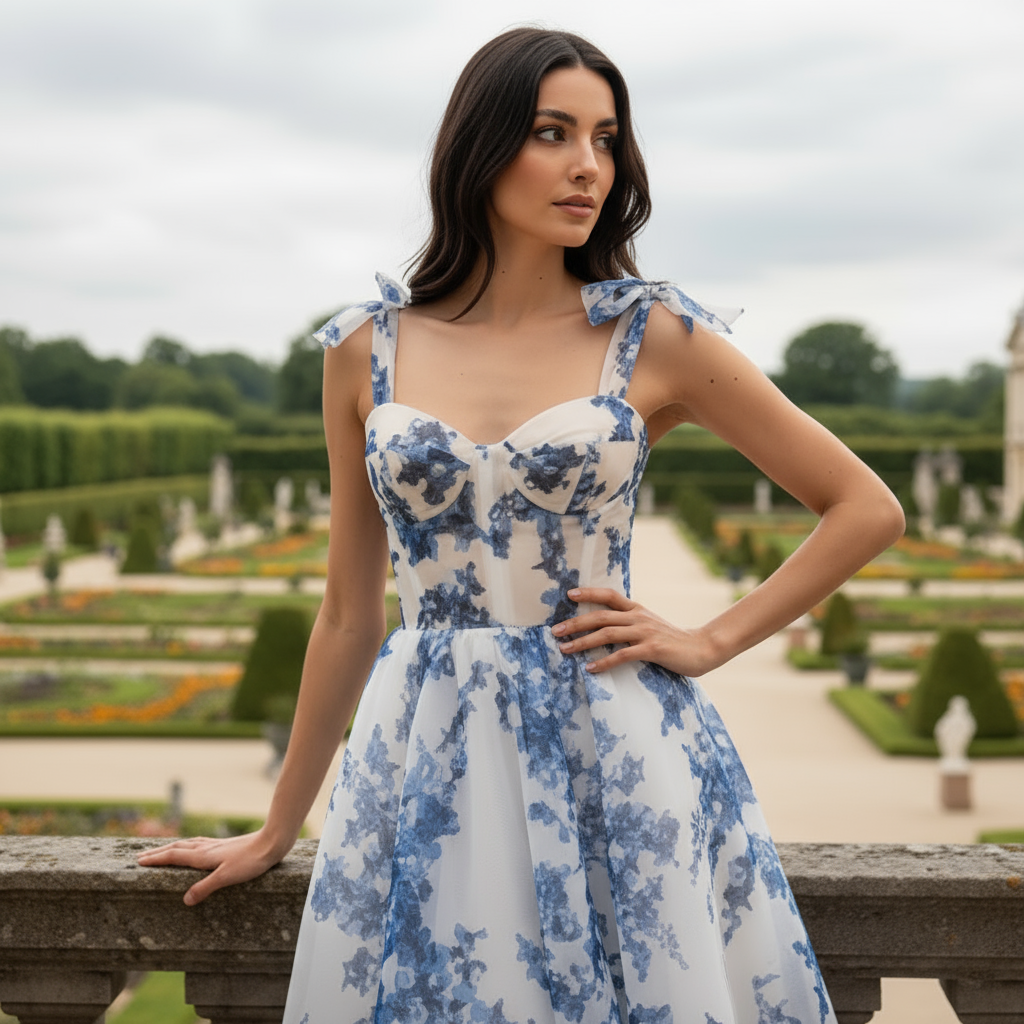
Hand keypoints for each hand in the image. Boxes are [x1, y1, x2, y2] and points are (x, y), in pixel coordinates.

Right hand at [136, 827, 287, 905]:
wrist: (271, 842)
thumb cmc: (250, 861)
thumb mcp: (226, 877)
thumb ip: (205, 887)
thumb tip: (184, 900)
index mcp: (203, 856)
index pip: (173, 856)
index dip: (156, 859)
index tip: (139, 861)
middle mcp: (206, 849)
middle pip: (177, 848)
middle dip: (158, 853)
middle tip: (141, 857)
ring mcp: (215, 846)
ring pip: (187, 845)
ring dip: (172, 848)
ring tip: (162, 851)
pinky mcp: (225, 846)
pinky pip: (199, 844)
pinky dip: (188, 845)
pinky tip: (194, 847)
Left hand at [552, 587, 721, 676]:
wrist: (701, 648)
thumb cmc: (672, 640)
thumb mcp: (649, 624)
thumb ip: (629, 622)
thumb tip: (603, 627)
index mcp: (636, 609)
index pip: (609, 595)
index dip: (589, 593)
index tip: (569, 594)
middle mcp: (638, 617)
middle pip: (601, 616)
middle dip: (576, 623)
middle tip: (555, 631)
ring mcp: (645, 632)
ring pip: (607, 634)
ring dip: (583, 642)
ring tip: (566, 649)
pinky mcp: (652, 649)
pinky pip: (623, 655)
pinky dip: (604, 662)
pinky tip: (591, 668)